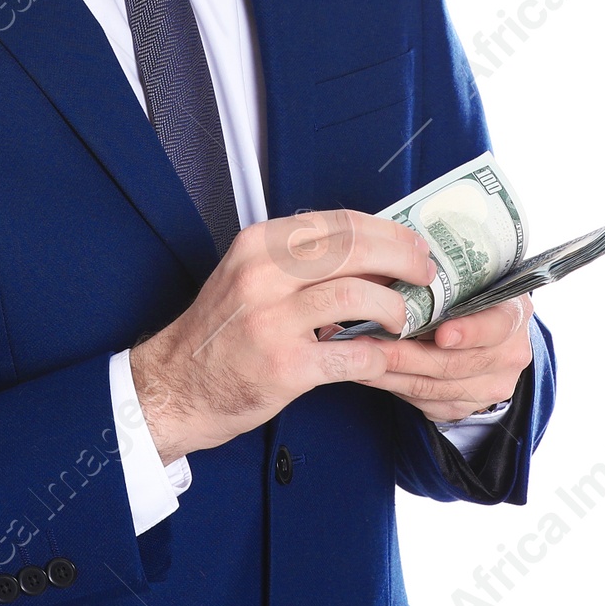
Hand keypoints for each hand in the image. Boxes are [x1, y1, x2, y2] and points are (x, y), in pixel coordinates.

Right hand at [128, 209, 434, 464]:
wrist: (178, 383)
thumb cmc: (222, 331)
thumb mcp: (249, 275)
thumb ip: (299, 260)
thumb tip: (369, 250)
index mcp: (259, 245)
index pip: (338, 222)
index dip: (386, 231)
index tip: (412, 245)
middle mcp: (263, 274)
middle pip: (354, 249)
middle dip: (402, 259)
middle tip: (425, 276)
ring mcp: (273, 320)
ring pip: (358, 295)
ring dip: (395, 307)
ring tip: (403, 319)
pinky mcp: (285, 366)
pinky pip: (352, 355)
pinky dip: (378, 354)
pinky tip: (382, 355)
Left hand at [352, 295, 534, 423]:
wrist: (488, 332)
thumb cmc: (469, 295)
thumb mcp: (468, 278)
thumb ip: (442, 279)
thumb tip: (389, 269)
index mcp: (512, 315)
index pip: (495, 326)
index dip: (469, 332)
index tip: (441, 334)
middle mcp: (510, 355)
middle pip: (455, 363)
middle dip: (406, 355)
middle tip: (368, 343)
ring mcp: (492, 386)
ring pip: (437, 389)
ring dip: (393, 376)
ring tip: (359, 358)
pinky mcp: (470, 407)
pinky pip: (430, 405)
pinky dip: (398, 390)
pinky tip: (372, 374)